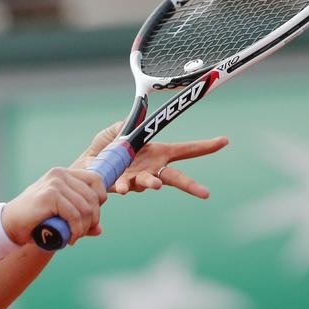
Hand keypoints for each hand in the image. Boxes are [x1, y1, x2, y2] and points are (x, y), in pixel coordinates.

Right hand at [2, 167, 106, 246]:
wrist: (9, 225)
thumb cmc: (34, 221)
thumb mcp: (60, 218)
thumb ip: (79, 220)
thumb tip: (99, 230)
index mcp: (63, 174)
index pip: (96, 180)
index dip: (99, 200)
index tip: (89, 218)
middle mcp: (59, 174)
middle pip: (93, 197)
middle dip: (92, 219)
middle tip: (81, 233)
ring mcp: (54, 184)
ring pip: (85, 208)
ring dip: (83, 228)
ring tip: (74, 237)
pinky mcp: (49, 196)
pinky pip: (74, 215)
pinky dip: (76, 230)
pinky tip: (70, 238)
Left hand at [73, 121, 228, 198]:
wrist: (84, 166)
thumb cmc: (104, 149)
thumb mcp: (118, 130)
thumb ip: (131, 124)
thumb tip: (140, 114)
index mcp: (156, 152)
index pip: (185, 150)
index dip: (204, 147)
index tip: (224, 142)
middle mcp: (151, 168)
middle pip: (177, 177)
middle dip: (191, 186)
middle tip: (205, 193)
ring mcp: (138, 179)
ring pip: (152, 183)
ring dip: (152, 183)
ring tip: (154, 185)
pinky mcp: (123, 186)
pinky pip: (127, 186)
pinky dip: (123, 185)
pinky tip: (120, 186)